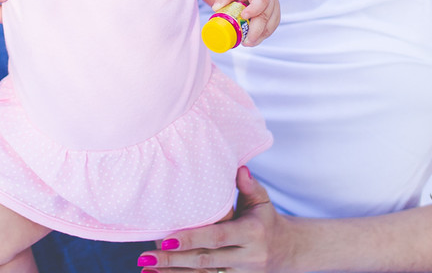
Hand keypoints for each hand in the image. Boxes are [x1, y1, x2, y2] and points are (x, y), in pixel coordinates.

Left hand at [138, 167, 290, 272]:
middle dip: (173, 259)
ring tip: (147, 268)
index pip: (217, 237)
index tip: (166, 238)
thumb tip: (239, 168)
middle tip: (145, 256)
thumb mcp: (262, 201)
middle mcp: (247, 257)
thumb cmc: (266, 219)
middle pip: (205, 260)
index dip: (192, 239)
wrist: (287, 250)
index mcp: (252, 233)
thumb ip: (249, 186)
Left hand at [212, 0, 280, 45]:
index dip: (254, 9)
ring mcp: (275, 8)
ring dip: (259, 36)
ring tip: (247, 43)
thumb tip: (216, 7)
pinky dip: (262, 36)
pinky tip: (253, 41)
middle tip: (246, 41)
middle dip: (256, 30)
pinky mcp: (275, 18)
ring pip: (270, 25)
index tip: (244, 16)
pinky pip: (271, 29)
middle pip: (266, 15)